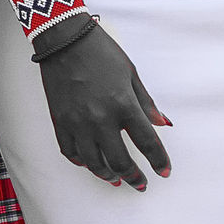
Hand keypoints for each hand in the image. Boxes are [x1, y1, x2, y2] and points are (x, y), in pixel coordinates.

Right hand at [41, 22, 170, 188]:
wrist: (64, 40)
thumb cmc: (101, 52)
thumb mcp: (131, 74)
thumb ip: (147, 103)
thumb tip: (163, 124)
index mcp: (123, 104)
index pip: (147, 143)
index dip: (159, 161)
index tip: (164, 171)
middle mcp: (101, 118)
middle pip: (121, 161)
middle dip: (134, 177)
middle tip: (141, 184)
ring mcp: (78, 123)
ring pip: (94, 163)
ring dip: (108, 175)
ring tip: (117, 179)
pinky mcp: (59, 122)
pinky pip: (70, 152)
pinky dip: (82, 162)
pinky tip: (91, 164)